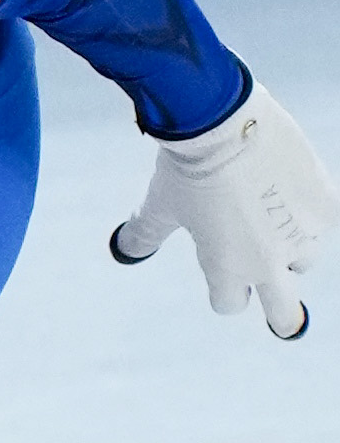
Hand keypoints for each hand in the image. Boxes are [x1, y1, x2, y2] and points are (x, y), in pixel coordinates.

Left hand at [111, 81, 335, 339]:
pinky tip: (300, 190)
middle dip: (282, 315)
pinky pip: (327, 217)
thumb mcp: (160, 206)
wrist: (223, 121)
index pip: (229, 302)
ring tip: (271, 210)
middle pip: (284, 312)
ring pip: (306, 256)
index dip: (223, 289)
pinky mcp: (325, 201)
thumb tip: (122, 250)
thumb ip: (144, 234)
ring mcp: (302, 233)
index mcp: (227, 270)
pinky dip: (314, 207)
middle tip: (284, 321)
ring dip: (293, 245)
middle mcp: (268, 261)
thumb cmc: (185, 167)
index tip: (223, 275)